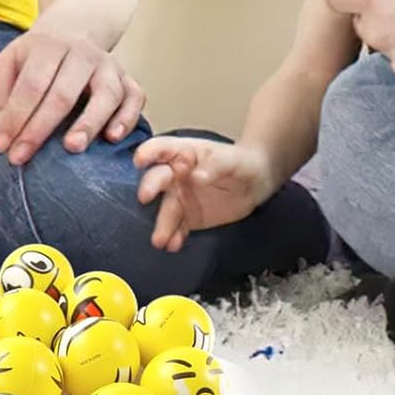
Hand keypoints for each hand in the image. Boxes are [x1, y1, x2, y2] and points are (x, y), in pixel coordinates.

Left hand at [0, 28, 144, 165]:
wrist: (73, 31)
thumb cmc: (35, 59)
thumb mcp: (7, 64)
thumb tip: (0, 130)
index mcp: (48, 46)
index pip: (32, 83)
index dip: (16, 115)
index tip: (2, 145)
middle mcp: (81, 53)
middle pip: (63, 92)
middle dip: (41, 127)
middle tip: (22, 157)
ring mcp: (108, 65)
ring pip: (106, 94)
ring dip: (90, 123)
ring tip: (72, 147)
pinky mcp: (127, 79)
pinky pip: (135, 98)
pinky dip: (127, 118)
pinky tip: (113, 137)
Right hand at [132, 138, 272, 251]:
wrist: (255, 184)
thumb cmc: (240, 163)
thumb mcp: (232, 160)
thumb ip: (216, 166)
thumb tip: (197, 175)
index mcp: (184, 153)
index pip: (161, 148)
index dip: (149, 152)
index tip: (140, 161)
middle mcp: (175, 175)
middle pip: (157, 179)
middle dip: (149, 187)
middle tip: (144, 198)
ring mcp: (180, 197)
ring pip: (166, 209)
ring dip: (161, 223)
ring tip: (159, 239)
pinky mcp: (187, 218)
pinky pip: (177, 228)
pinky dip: (174, 237)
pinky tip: (173, 245)